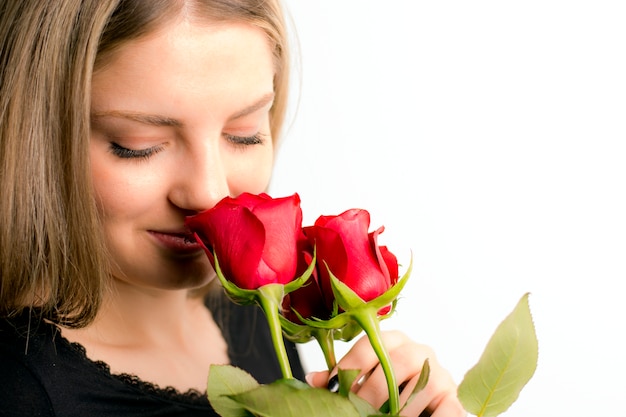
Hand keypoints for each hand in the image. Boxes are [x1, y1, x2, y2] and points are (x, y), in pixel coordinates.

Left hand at [306, 330, 465, 416]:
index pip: (369, 345)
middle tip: (357, 411)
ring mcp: (440, 373)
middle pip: (396, 363)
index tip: (336, 389)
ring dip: (399, 410)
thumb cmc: (392, 388)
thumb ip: (345, 379)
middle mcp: (419, 351)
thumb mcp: (367, 379)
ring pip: (419, 387)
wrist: (429, 400)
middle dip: (373, 391)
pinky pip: (446, 409)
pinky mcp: (453, 397)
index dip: (350, 367)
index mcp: (394, 341)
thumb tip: (312, 381)